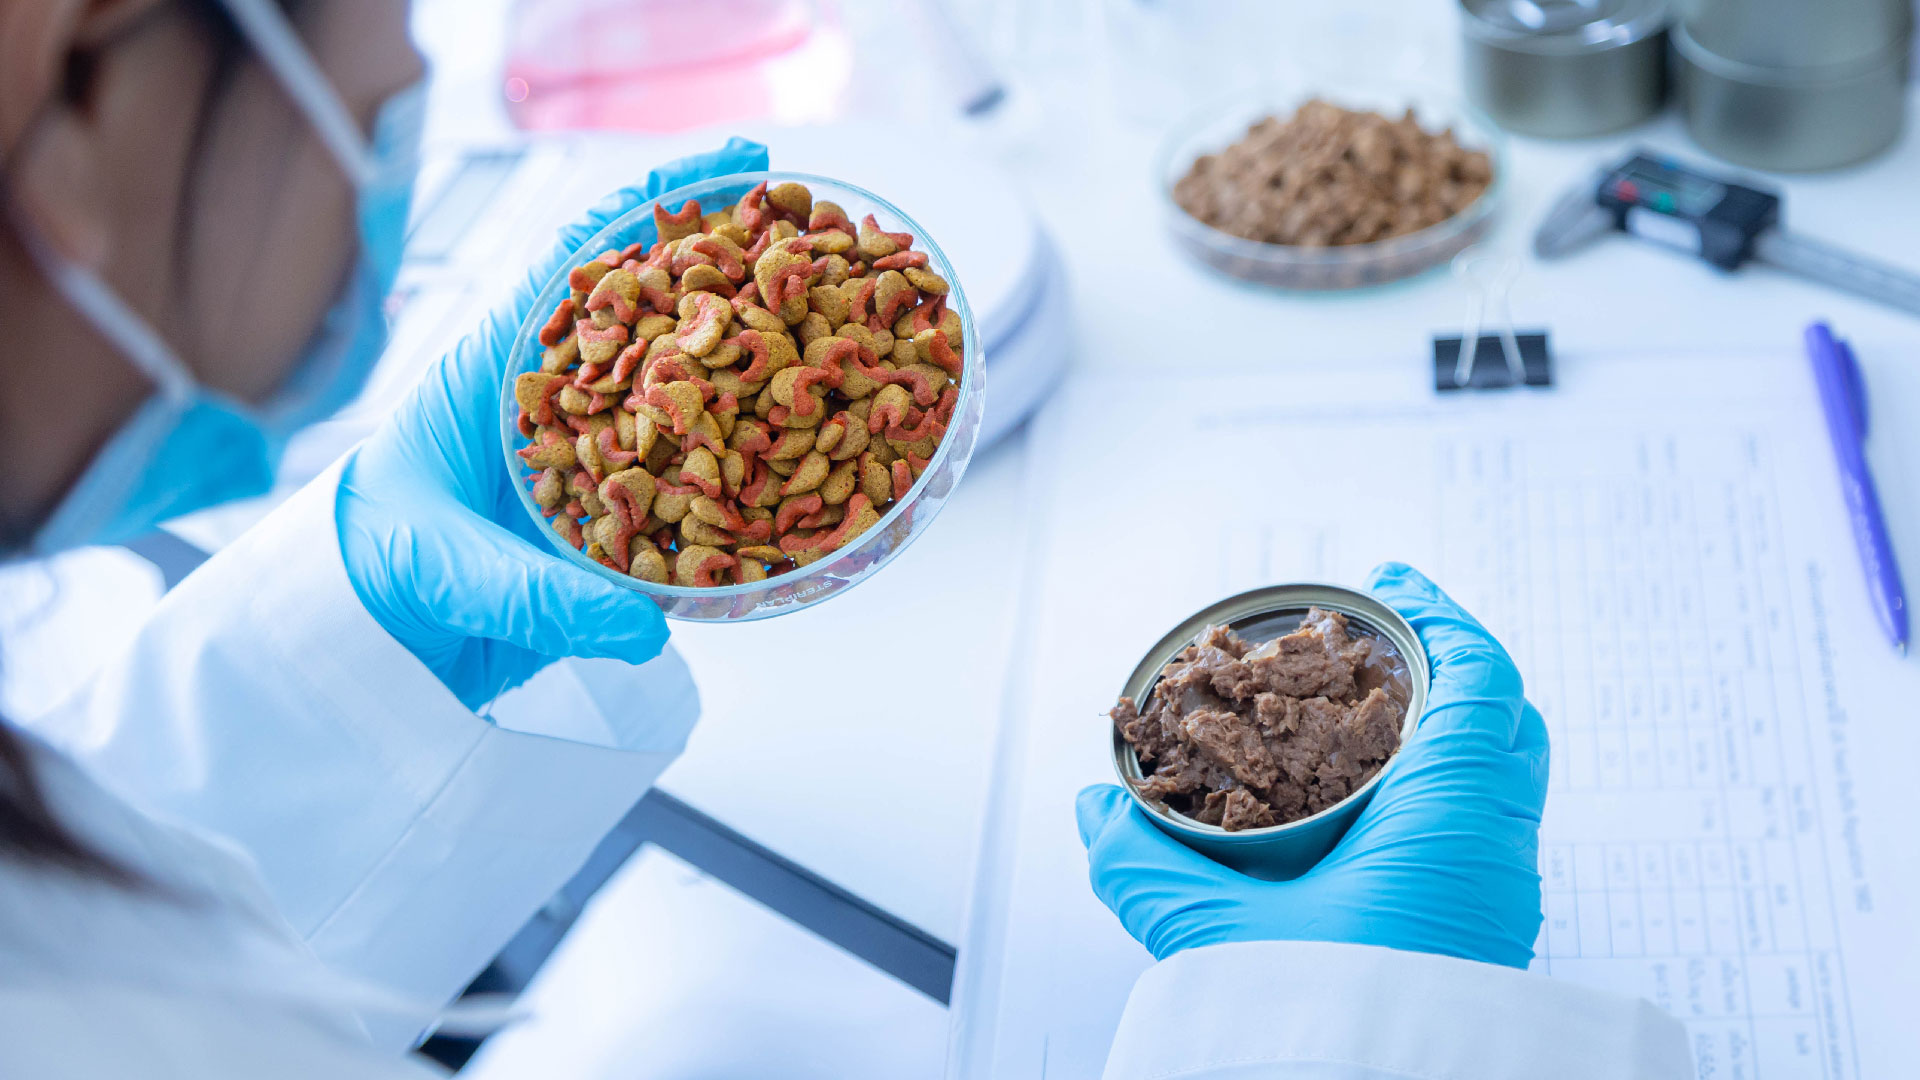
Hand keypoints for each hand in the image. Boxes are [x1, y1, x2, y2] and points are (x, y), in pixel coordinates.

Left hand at [336, 138, 768, 708]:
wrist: (361, 637)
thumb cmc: (378, 568)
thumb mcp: (449, 570)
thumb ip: (537, 594)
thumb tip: (640, 627)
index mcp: (497, 369)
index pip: (584, 263)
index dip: (659, 206)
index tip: (737, 161)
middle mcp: (552, 398)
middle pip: (653, 312)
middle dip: (728, 269)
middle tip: (813, 231)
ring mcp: (584, 451)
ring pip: (679, 389)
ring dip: (746, 362)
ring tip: (826, 330)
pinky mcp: (604, 512)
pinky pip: (685, 475)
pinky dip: (739, 463)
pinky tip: (797, 458)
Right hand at [1076, 562, 1547, 967]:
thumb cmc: (1331, 1023)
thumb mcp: (1217, 937)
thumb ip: (1144, 865)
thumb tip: (1094, 809)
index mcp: (1453, 818)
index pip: (1480, 678)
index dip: (1438, 615)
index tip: (1389, 583)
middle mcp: (1495, 848)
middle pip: (1501, 718)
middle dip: (1443, 667)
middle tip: (1376, 648)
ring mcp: (1501, 894)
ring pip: (1498, 776)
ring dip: (1445, 730)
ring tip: (1372, 718)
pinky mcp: (1490, 933)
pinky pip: (1482, 826)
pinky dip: (1441, 789)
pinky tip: (1376, 808)